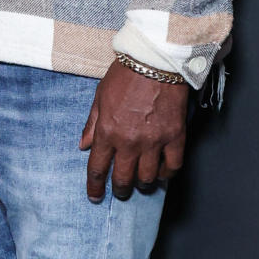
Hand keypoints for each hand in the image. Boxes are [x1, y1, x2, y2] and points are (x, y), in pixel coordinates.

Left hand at [79, 60, 187, 201]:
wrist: (154, 61)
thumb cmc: (125, 75)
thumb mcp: (100, 96)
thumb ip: (92, 124)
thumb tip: (83, 145)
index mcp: (107, 131)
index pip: (97, 167)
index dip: (94, 186)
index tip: (95, 196)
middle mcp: (129, 141)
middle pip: (123, 179)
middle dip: (120, 189)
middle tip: (120, 191)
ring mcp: (153, 141)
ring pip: (148, 178)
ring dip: (143, 184)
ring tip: (142, 182)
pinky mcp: (175, 137)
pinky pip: (172, 167)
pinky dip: (167, 174)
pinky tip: (163, 172)